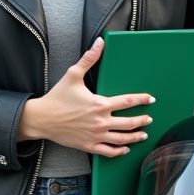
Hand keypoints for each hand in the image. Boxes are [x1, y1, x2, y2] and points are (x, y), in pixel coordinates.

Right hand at [17, 37, 154, 157]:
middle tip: (149, 119)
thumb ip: (89, 59)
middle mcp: (101, 121)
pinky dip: (119, 152)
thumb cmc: (57, 97)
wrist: (42, 118)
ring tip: (144, 134)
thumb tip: (99, 42)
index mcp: (100, 104)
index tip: (151, 99)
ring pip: (122, 139)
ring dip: (136, 137)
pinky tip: (126, 149)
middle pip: (129, 123)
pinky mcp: (89, 146)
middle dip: (143, 120)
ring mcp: (96, 135)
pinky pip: (109, 151)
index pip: (128, 102)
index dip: (142, 100)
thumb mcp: (73, 74)